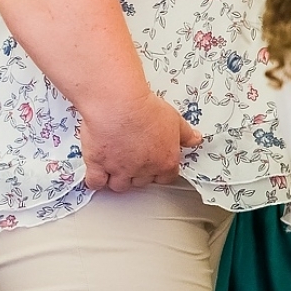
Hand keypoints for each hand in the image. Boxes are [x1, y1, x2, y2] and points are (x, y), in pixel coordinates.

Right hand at [79, 91, 202, 192]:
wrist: (119, 105)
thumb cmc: (146, 110)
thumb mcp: (174, 119)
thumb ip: (186, 134)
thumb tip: (195, 139)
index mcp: (164, 162)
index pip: (165, 178)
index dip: (159, 173)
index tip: (154, 167)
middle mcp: (142, 170)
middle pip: (140, 182)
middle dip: (137, 174)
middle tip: (132, 161)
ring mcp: (119, 169)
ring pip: (118, 185)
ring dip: (117, 179)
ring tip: (114, 170)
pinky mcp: (97, 164)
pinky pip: (95, 182)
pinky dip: (95, 181)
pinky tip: (97, 176)